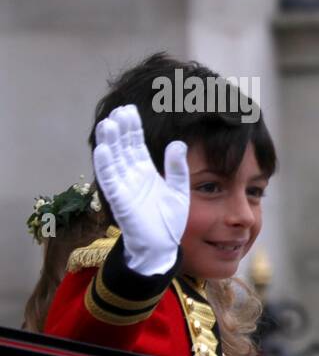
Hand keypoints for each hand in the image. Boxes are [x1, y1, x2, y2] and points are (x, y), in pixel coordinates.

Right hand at [92, 105, 188, 275]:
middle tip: (119, 110)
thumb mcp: (179, 190)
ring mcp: (124, 187)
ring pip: (113, 160)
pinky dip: (105, 165)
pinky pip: (110, 181)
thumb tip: (179, 142)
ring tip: (108, 123)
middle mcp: (131, 176)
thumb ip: (177, 168)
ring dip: (110, 143)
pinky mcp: (120, 200)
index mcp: (146, 171)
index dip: (132, 128)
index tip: (129, 110)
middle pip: (123, 148)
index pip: (136, 145)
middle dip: (121, 130)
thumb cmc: (169, 219)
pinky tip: (102, 150)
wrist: (162, 246)